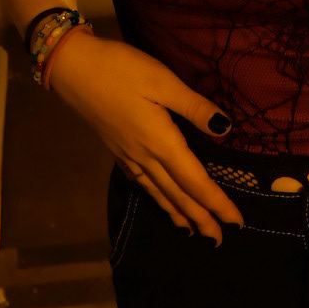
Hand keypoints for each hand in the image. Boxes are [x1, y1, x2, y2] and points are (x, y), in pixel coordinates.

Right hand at [45, 32, 243, 242]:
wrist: (72, 67)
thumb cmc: (121, 69)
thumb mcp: (163, 80)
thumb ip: (195, 107)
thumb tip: (226, 130)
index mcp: (161, 143)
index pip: (195, 181)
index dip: (216, 203)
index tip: (236, 222)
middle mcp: (145, 156)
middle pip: (178, 194)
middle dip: (200, 218)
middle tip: (219, 240)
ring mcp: (127, 155)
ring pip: (158, 192)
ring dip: (177, 213)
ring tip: (192, 231)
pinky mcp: (115, 149)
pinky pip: (141, 183)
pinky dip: (155, 197)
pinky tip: (158, 198)